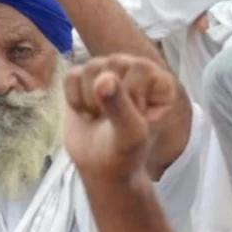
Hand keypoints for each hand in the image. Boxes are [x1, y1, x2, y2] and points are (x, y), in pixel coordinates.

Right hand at [63, 55, 178, 178]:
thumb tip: (103, 78)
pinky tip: (86, 113)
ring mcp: (109, 72)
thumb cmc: (125, 153)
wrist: (100, 167)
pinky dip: (74, 99)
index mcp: (159, 82)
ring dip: (89, 100)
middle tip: (112, 120)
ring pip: (90, 67)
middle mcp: (136, 71)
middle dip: (105, 98)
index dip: (130, 95)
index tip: (131, 119)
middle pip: (112, 63)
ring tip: (99, 117)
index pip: (140, 68)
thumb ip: (120, 106)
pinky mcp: (84, 79)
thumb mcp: (129, 133)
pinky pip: (72, 75)